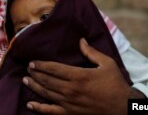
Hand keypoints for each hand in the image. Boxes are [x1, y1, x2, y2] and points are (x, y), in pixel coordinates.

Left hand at [23, 38, 144, 114]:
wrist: (123, 107)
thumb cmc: (115, 84)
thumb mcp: (107, 64)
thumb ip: (91, 52)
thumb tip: (81, 40)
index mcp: (79, 76)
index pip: (54, 69)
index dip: (41, 65)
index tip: (32, 62)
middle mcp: (70, 89)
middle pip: (47, 80)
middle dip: (35, 74)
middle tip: (28, 69)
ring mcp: (69, 103)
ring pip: (46, 93)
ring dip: (34, 86)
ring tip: (25, 80)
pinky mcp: (70, 113)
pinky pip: (50, 112)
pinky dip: (39, 108)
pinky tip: (29, 105)